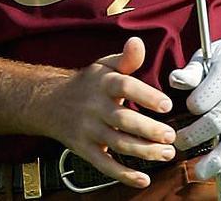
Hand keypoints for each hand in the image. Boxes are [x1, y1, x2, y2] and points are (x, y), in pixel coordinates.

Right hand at [45, 37, 176, 188]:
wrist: (49, 103)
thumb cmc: (87, 84)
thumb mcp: (104, 66)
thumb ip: (126, 59)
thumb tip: (138, 42)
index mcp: (102, 82)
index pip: (124, 86)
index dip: (146, 95)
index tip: (166, 105)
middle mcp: (94, 106)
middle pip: (123, 119)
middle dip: (149, 130)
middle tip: (171, 136)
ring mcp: (88, 129)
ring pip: (118, 143)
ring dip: (144, 151)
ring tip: (166, 153)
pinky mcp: (83, 149)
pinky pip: (104, 165)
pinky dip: (123, 175)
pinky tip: (143, 178)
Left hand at [169, 17, 220, 186]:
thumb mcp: (212, 55)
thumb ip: (193, 71)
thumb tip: (174, 81)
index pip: (205, 97)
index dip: (193, 106)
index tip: (188, 108)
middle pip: (218, 120)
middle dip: (196, 135)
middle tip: (178, 144)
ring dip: (218, 159)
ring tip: (201, 173)